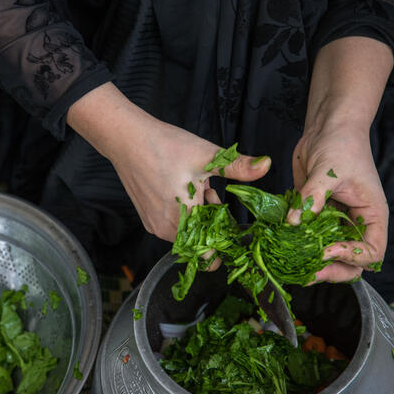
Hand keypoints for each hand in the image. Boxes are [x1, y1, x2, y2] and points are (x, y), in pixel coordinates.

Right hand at [66, 82, 270, 242]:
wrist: (127, 138)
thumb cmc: (164, 146)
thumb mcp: (207, 156)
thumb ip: (239, 168)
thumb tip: (267, 165)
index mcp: (183, 219)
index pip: (209, 255)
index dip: (224, 244)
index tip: (232, 226)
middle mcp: (166, 229)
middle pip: (201, 241)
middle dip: (214, 223)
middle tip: (214, 194)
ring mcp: (154, 225)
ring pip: (188, 231)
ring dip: (200, 215)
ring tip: (199, 187)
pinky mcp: (147, 217)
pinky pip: (173, 224)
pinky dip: (185, 212)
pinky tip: (185, 189)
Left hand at [287, 119, 387, 281]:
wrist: (326, 129)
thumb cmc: (341, 144)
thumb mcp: (329, 170)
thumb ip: (313, 197)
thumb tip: (296, 222)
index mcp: (371, 216)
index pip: (372, 251)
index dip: (352, 256)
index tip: (327, 250)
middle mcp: (354, 223)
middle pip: (351, 263)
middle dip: (331, 271)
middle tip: (308, 272)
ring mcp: (333, 222)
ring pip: (326, 254)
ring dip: (311, 262)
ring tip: (293, 266)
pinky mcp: (313, 216)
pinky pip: (306, 239)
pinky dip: (296, 246)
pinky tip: (281, 248)